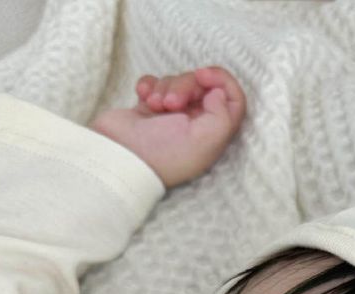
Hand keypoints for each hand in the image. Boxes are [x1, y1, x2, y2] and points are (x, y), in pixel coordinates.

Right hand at [87, 66, 246, 187]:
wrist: (121, 156)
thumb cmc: (164, 153)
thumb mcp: (204, 140)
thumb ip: (223, 116)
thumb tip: (219, 93)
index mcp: (214, 135)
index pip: (233, 100)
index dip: (222, 81)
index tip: (203, 75)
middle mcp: (196, 125)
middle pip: (202, 86)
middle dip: (185, 85)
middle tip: (171, 103)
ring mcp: (172, 116)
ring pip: (177, 82)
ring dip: (165, 88)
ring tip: (155, 106)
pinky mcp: (149, 108)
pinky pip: (155, 83)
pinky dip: (149, 85)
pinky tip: (143, 97)